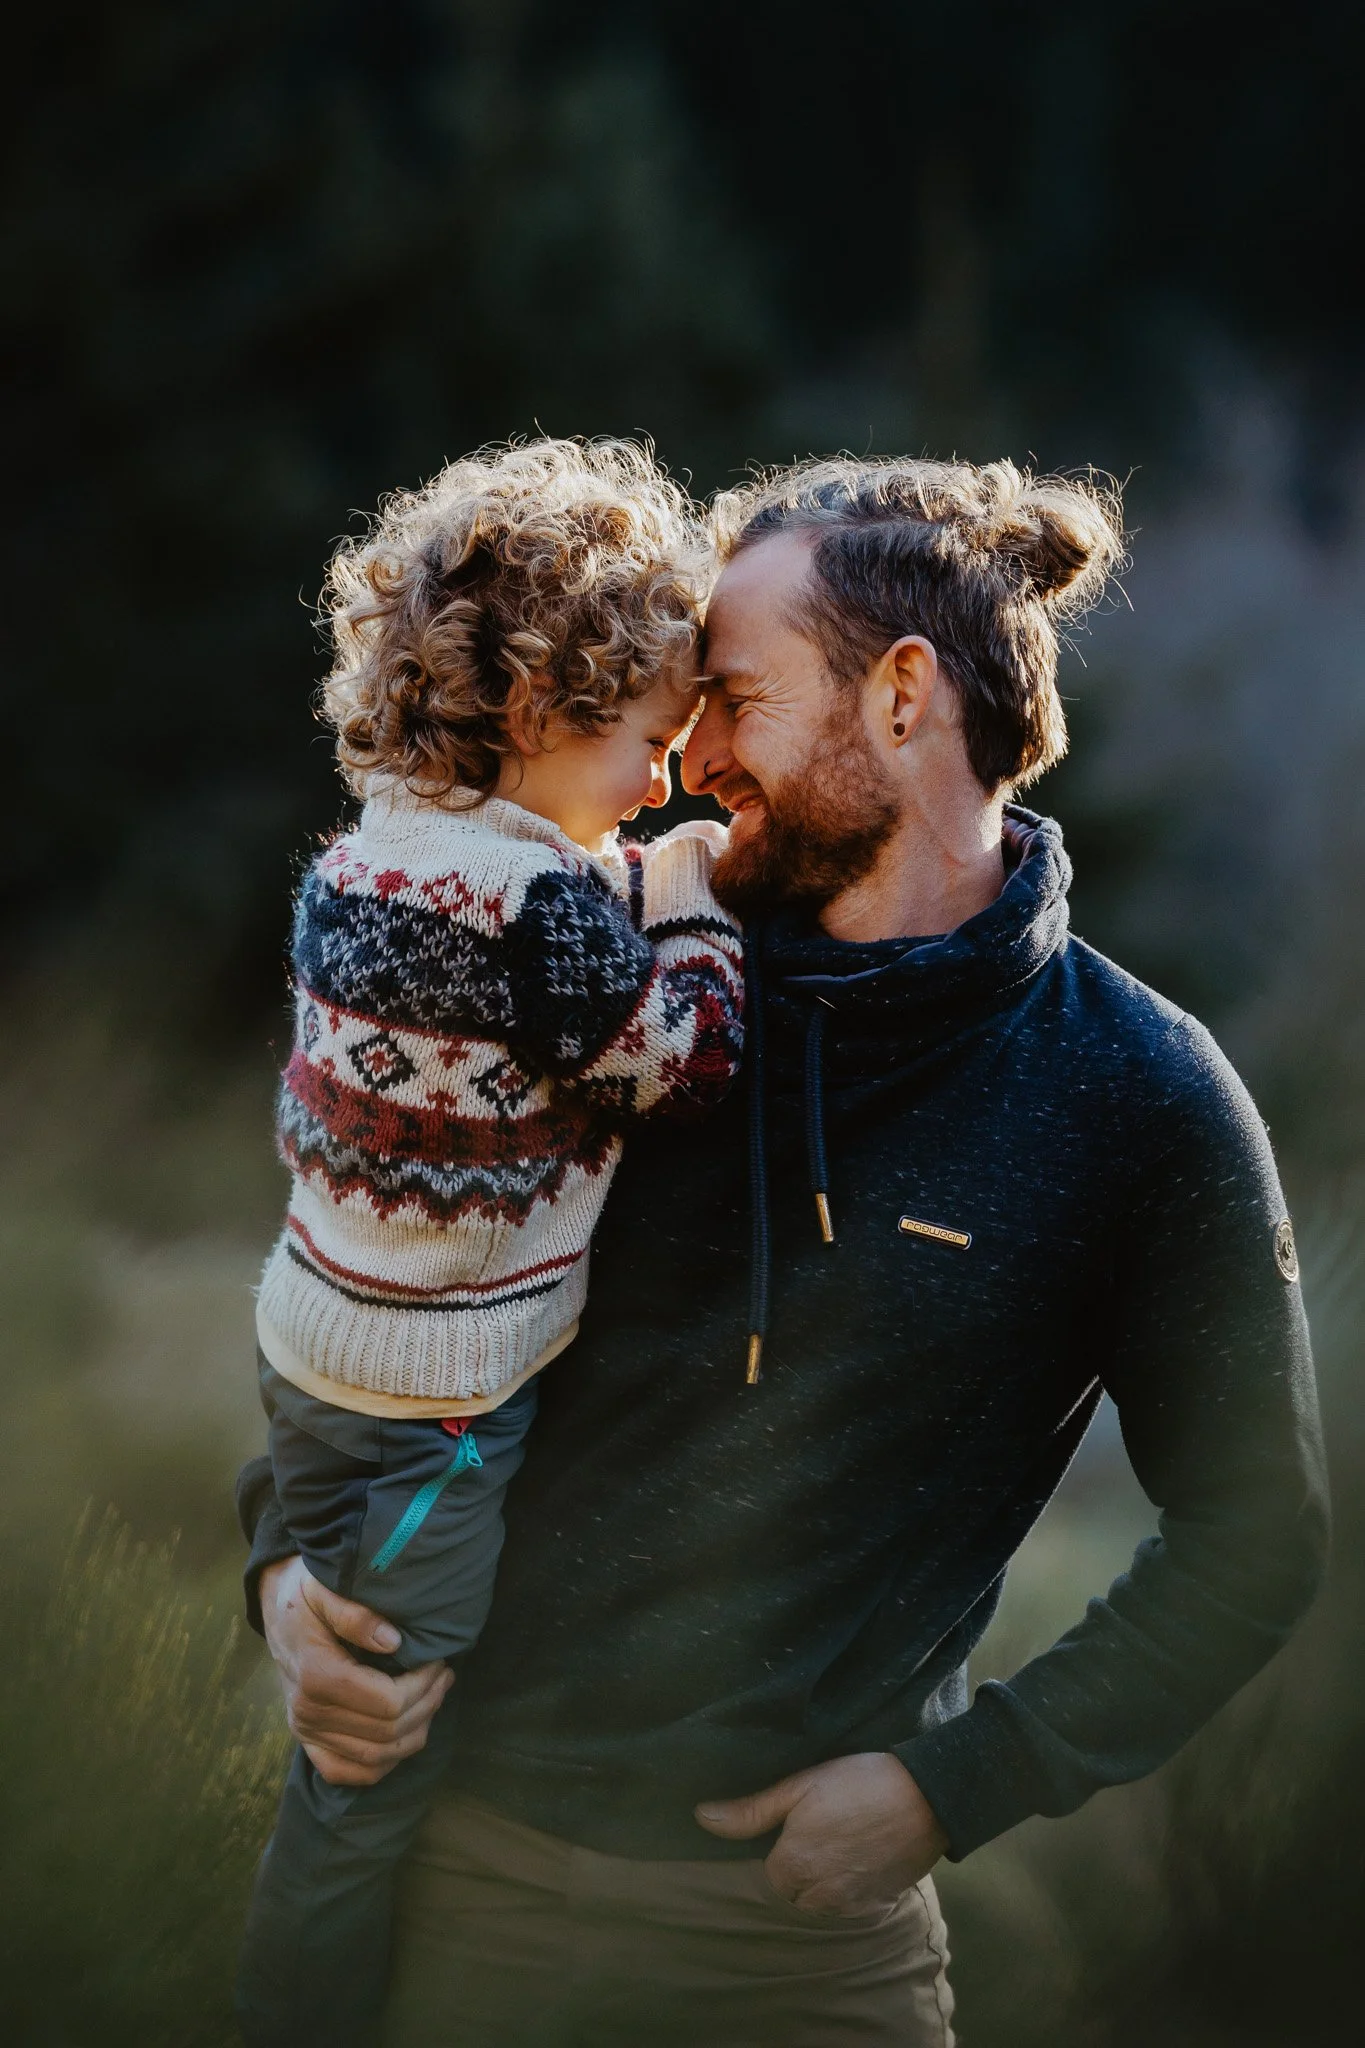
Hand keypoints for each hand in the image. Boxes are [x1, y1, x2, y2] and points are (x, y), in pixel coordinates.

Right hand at [259, 1556, 453, 1786]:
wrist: (277, 1612)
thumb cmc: (306, 1597)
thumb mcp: (326, 1590)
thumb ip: (355, 1614)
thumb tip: (393, 1642)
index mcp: (317, 1676)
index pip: (388, 1703)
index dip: (423, 1686)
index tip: (439, 1662)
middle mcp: (309, 1713)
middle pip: (386, 1733)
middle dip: (426, 1706)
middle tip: (444, 1677)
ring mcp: (307, 1732)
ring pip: (374, 1758)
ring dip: (414, 1734)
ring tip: (433, 1700)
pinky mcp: (308, 1742)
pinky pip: (347, 1772)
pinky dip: (382, 1765)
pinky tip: (403, 1736)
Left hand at [694, 1752, 947, 1915]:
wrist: (927, 1796)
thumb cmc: (859, 1782)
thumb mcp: (800, 1785)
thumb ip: (751, 1810)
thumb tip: (702, 1818)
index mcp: (792, 1866)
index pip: (769, 1873)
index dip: (781, 1847)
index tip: (796, 1824)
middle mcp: (818, 1896)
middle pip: (794, 1893)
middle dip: (799, 1870)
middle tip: (819, 1832)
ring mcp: (851, 1905)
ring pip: (821, 1903)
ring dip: (823, 1883)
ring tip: (841, 1844)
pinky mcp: (879, 1905)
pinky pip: (851, 1906)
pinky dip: (850, 1889)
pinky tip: (861, 1858)